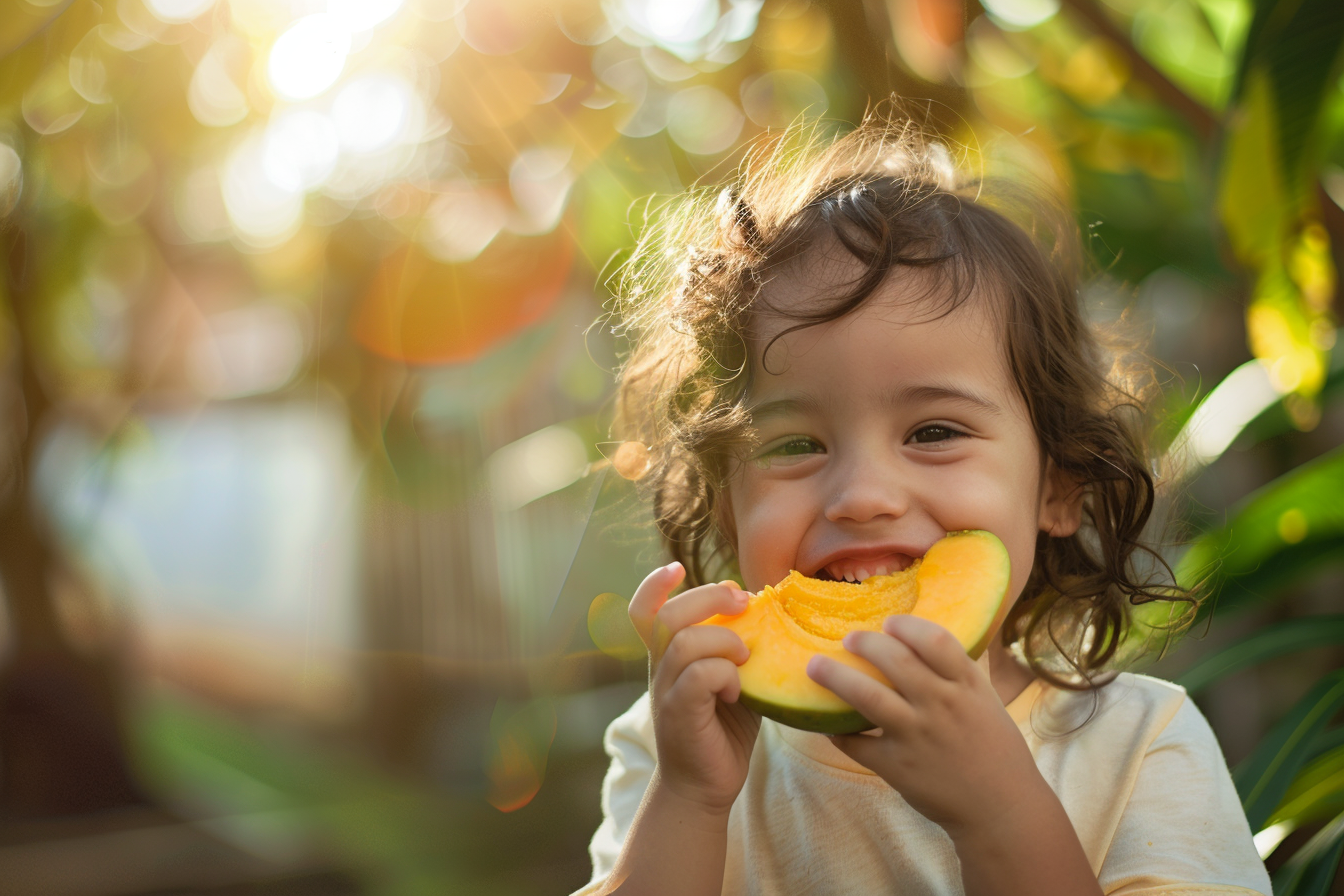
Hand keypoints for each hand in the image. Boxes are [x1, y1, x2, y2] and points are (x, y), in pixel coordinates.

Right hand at [628, 562, 760, 814]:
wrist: (704, 788)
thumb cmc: (723, 730)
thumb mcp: (731, 678)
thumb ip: (736, 645)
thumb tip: (763, 607)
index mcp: (667, 655)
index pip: (643, 609)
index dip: (654, 583)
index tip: (679, 568)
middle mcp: (659, 668)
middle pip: (668, 613)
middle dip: (710, 598)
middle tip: (744, 604)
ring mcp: (665, 690)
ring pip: (685, 641)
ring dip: (725, 641)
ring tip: (746, 659)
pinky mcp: (679, 713)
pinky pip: (699, 675)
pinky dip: (726, 674)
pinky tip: (739, 691)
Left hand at [805, 614, 1041, 836]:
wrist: (1002, 808)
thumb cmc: (996, 750)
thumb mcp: (986, 701)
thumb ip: (959, 672)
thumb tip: (927, 638)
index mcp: (966, 686)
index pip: (934, 640)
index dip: (907, 626)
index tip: (889, 623)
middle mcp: (941, 705)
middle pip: (895, 660)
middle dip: (865, 643)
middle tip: (848, 638)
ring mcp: (917, 736)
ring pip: (868, 698)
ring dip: (836, 678)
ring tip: (814, 666)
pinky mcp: (898, 766)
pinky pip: (857, 745)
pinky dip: (837, 733)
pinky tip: (826, 724)